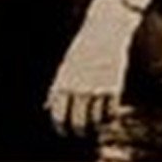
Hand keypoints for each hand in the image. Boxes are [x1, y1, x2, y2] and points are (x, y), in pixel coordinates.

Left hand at [47, 0, 139, 135]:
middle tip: (81, 133)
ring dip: (95, 126)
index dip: (61, 128)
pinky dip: (109, 117)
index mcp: (64, 81)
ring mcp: (97, 87)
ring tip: (95, 125)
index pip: (58, 114)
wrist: (105, 28)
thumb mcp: (66, 65)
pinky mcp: (113, 86)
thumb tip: (48, 106)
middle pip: (77, 122)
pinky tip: (108, 116)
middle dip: (79, 131)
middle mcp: (79, 87)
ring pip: (95, 120)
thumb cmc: (84, 48)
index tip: (64, 132)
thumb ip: (58, 87)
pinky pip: (111, 112)